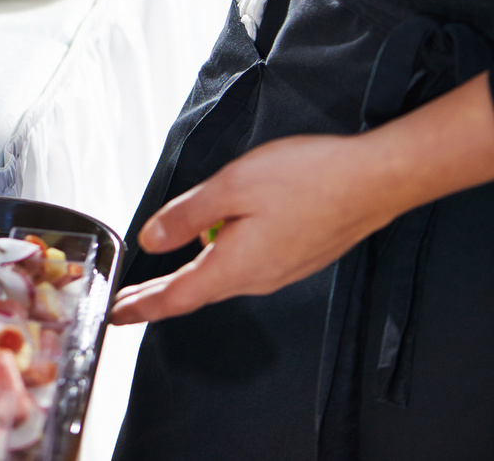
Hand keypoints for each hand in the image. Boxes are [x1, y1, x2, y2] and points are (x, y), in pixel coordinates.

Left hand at [113, 73, 493, 325]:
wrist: (376, 179)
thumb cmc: (310, 178)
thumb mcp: (231, 186)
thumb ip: (186, 215)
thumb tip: (151, 239)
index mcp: (236, 265)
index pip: (176, 296)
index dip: (142, 306)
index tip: (117, 315)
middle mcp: (258, 277)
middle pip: (196, 292)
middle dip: (157, 296)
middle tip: (127, 303)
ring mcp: (281, 270)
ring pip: (221, 278)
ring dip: (187, 279)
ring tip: (158, 279)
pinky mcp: (297, 257)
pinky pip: (245, 266)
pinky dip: (217, 263)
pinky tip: (212, 248)